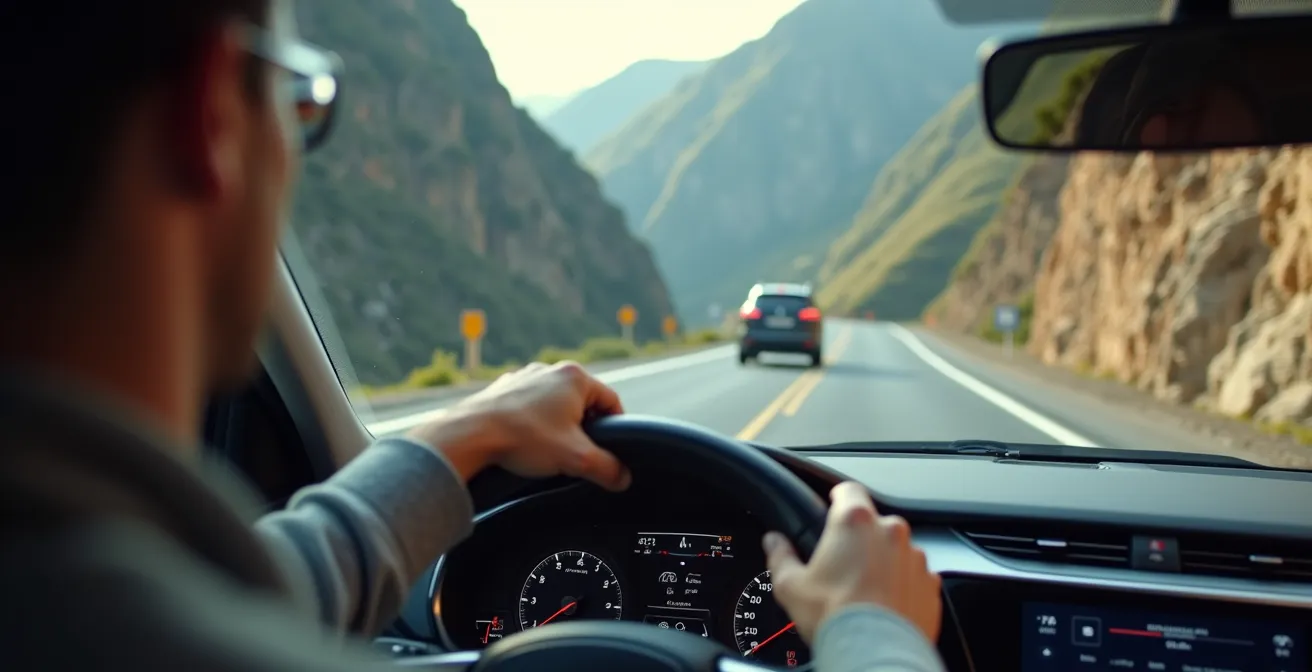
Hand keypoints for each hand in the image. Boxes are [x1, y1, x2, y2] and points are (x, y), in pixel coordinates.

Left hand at [406, 361, 630, 490]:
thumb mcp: (575, 459)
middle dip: (583, 429)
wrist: (470, 435)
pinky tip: (524, 442)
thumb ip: (606, 468)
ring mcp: (524, 376)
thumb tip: (622, 478)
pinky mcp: (503, 388)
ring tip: (547, 450)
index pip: (611, 402)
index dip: (615, 429)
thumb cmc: (524, 439)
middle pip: (582, 403)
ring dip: (556, 425)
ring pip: (554, 403)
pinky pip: (528, 405)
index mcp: (575, 377)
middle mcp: (550, 369)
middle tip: (576, 454)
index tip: (609, 450)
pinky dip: (532, 422)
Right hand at [763, 481, 940, 643]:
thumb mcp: (791, 586)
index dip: (838, 498)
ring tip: (864, 591)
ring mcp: (914, 557)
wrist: (875, 653)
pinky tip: (885, 604)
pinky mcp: (930, 583)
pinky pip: (914, 576)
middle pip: (872, 523)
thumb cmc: (836, 617)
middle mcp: (889, 532)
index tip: (832, 507)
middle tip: (842, 566)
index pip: (848, 489)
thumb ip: (780, 556)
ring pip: (895, 549)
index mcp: (854, 522)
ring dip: (882, 562)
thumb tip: (773, 543)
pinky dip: (902, 585)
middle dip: (858, 540)